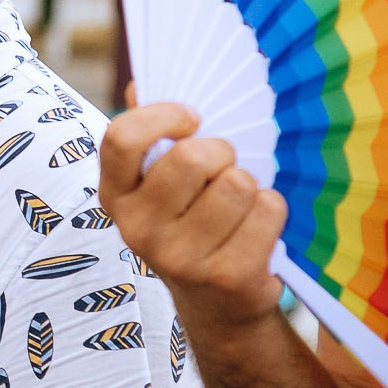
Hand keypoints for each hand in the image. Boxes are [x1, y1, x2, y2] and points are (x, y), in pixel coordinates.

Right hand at [97, 102, 286, 339]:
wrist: (216, 306)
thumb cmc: (190, 222)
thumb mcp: (159, 184)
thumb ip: (150, 133)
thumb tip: (140, 82)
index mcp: (115, 196)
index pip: (121, 139)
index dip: (160, 116)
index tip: (191, 118)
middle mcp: (137, 229)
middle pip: (192, 157)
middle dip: (221, 153)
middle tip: (223, 170)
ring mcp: (180, 258)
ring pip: (237, 183)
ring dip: (249, 185)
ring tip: (238, 207)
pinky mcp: (227, 276)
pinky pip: (268, 210)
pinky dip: (272, 211)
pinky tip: (255, 230)